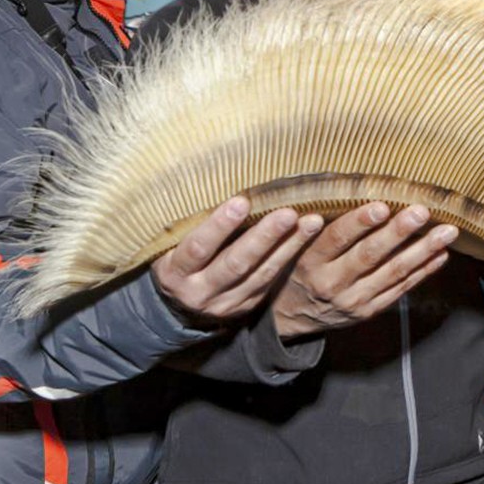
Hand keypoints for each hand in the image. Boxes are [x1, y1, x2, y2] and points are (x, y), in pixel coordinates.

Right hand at [151, 197, 324, 322]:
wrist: (180, 304)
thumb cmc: (177, 257)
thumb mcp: (171, 243)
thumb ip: (192, 223)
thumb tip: (220, 179)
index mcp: (175, 272)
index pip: (198, 249)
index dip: (219, 226)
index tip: (241, 201)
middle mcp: (200, 292)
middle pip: (236, 264)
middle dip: (264, 237)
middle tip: (288, 213)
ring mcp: (226, 302)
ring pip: (262, 274)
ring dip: (289, 246)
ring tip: (311, 222)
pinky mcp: (247, 305)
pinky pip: (272, 280)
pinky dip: (291, 256)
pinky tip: (308, 236)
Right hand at [272, 203, 458, 338]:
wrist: (291, 316)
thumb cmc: (297, 269)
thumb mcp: (293, 248)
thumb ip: (316, 227)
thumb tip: (346, 190)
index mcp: (311, 262)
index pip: (336, 239)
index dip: (359, 222)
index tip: (381, 205)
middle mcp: (333, 283)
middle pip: (370, 255)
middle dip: (398, 233)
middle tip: (421, 212)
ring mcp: (354, 300)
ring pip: (393, 273)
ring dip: (423, 250)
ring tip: (446, 232)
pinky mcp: (370, 310)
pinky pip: (401, 289)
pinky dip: (423, 271)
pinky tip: (441, 254)